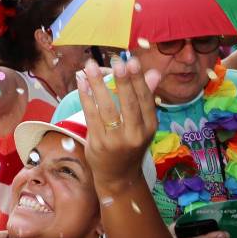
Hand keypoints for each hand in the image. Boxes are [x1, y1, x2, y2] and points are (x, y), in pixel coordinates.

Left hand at [77, 58, 159, 186]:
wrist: (118, 177)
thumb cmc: (130, 145)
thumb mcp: (143, 124)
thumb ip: (146, 97)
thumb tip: (155, 72)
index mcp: (149, 127)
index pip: (145, 100)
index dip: (138, 80)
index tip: (131, 60)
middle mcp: (135, 134)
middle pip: (129, 103)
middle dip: (122, 80)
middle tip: (115, 60)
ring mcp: (116, 140)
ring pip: (107, 108)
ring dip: (97, 85)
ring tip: (90, 67)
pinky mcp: (98, 143)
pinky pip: (91, 116)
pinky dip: (85, 97)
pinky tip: (81, 83)